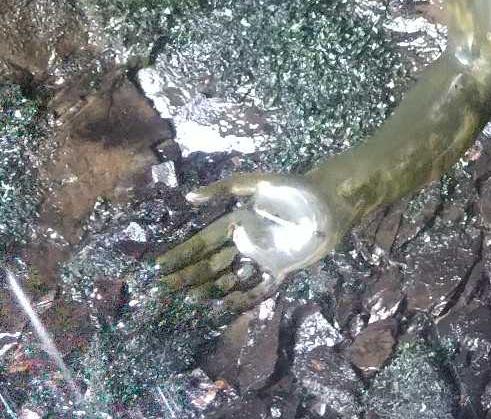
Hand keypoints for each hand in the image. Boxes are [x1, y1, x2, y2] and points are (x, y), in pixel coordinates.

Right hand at [156, 171, 351, 317]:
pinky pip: (258, 288)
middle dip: (189, 275)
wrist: (329, 201)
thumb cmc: (294, 189)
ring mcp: (262, 257)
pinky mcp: (280, 269)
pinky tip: (225, 306)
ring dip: (210, 289)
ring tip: (191, 299)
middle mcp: (245, 242)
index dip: (182, 254)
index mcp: (236, 221)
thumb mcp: (258, 183)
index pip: (203, 242)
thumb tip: (189, 197)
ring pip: (229, 278)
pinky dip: (242, 298)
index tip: (160, 266)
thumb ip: (225, 188)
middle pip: (211, 263)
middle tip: (168, 288)